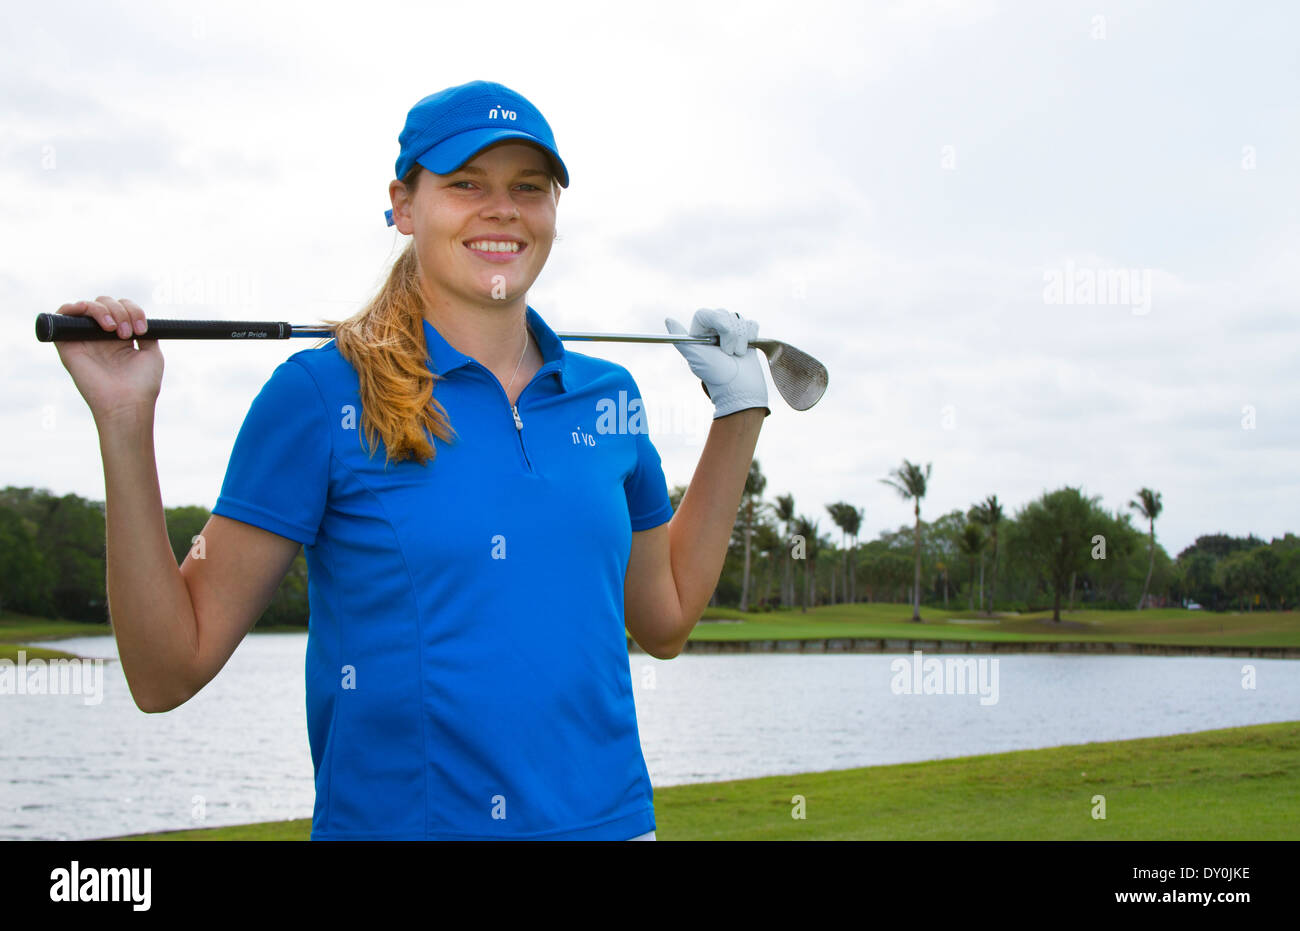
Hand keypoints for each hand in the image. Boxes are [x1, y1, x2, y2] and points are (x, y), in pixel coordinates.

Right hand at [52, 297, 162, 424]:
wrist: (126, 403)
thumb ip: (147, 333)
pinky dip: (75, 307)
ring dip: (104, 309)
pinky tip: (93, 317)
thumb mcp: (152, 354)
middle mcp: (100, 337)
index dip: (133, 310)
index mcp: (119, 338)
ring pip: (87, 305)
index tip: (142, 330)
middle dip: (121, 310)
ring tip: (114, 329)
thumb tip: (141, 319)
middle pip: (105, 302)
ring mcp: (83, 339)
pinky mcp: (67, 345)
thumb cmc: (142, 384)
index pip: (122, 308)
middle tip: (128, 333)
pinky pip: (62, 315)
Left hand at [664, 308, 768, 418]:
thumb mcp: (695, 358)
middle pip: (724, 314)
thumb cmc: (717, 375)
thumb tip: (668, 320)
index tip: (723, 335)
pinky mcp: (747, 336)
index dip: (717, 321)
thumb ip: (681, 340)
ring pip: (739, 319)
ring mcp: (732, 332)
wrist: (741, 389)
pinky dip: (752, 337)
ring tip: (737, 355)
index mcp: (700, 334)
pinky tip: (746, 350)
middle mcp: (714, 331)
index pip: (705, 313)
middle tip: (729, 353)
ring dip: (741, 339)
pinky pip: (752, 324)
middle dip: (731, 334)